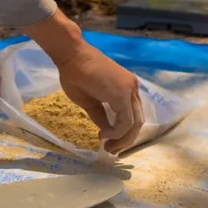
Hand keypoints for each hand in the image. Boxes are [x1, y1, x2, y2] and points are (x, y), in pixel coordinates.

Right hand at [24, 11, 142, 153]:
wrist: (71, 57)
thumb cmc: (75, 75)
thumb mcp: (90, 102)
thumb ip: (101, 115)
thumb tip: (107, 131)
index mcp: (126, 88)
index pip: (132, 115)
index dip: (123, 132)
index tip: (108, 142)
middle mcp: (132, 89)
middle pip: (137, 121)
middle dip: (125, 140)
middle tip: (110, 150)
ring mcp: (129, 90)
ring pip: (135, 123)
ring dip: (122, 139)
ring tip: (107, 147)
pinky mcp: (123, 94)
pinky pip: (126, 121)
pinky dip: (117, 132)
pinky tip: (104, 135)